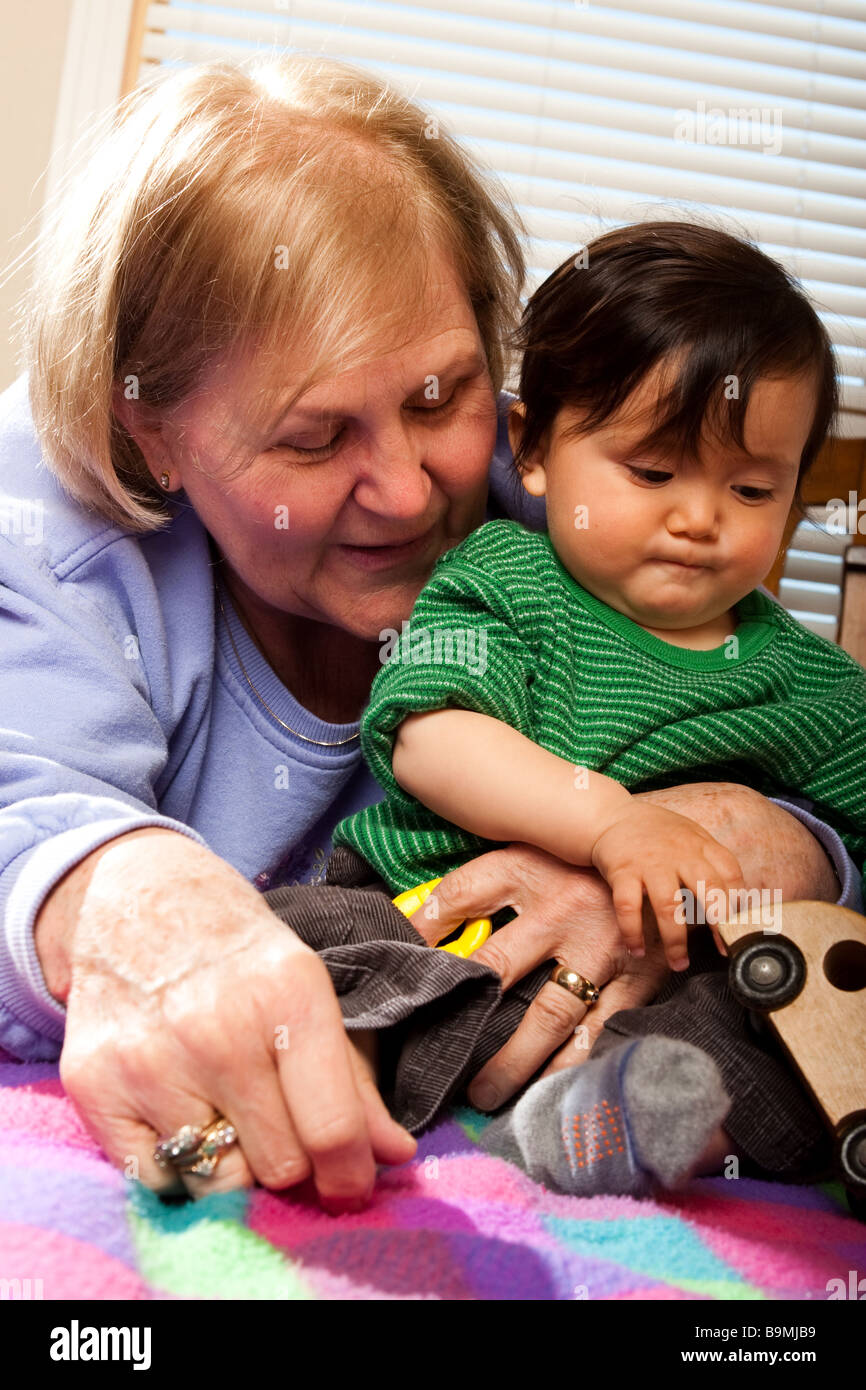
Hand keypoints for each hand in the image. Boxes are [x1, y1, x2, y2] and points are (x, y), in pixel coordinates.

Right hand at [46, 830, 415, 1207]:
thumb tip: (393, 1154)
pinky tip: (182, 1117)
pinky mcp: (92, 1085)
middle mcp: (217, 1031)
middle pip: (280, 1165)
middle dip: (292, 1159)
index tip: (350, 1184)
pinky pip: (154, 1181)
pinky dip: (176, 1166)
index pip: (331, 1128)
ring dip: (234, 1164)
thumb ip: (353, 1078)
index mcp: (287, 996)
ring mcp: (149, 1060)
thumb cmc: (237, 951)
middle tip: (281, 1127)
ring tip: (229, 1116)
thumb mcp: (308, 989)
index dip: (351, 1174)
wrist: (137, 899)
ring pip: (219, 1182)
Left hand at [408, 841, 671, 1110]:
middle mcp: (561, 910)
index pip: (460, 895)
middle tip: (432, 1057)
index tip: (396, 964)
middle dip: (463, 1013)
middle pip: (498, 967)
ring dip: (516, 1061)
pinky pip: (599, 1033)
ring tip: (486, 1096)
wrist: (668, 862)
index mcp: (529, 870)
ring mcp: (601, 949)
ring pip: (549, 1016)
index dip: (423, 927)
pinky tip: (551, 1095)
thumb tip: (414, 927)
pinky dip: (573, 1066)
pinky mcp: (635, 980)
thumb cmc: (581, 865)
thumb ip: (476, 889)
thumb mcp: (529, 856)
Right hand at [590, 803, 745, 969]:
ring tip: (678, 963)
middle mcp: (679, 853)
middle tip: (722, 950)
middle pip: (708, 889)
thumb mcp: (691, 838)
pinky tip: (637, 950)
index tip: (741, 931)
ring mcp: (650, 863)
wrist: (610, 816)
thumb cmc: (656, 833)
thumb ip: (712, 865)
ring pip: (669, 906)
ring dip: (675, 940)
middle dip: (718, 924)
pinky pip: (628, 907)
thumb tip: (738, 904)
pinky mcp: (622, 871)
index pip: (731, 875)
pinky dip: (632, 932)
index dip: (741, 905)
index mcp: (701, 846)